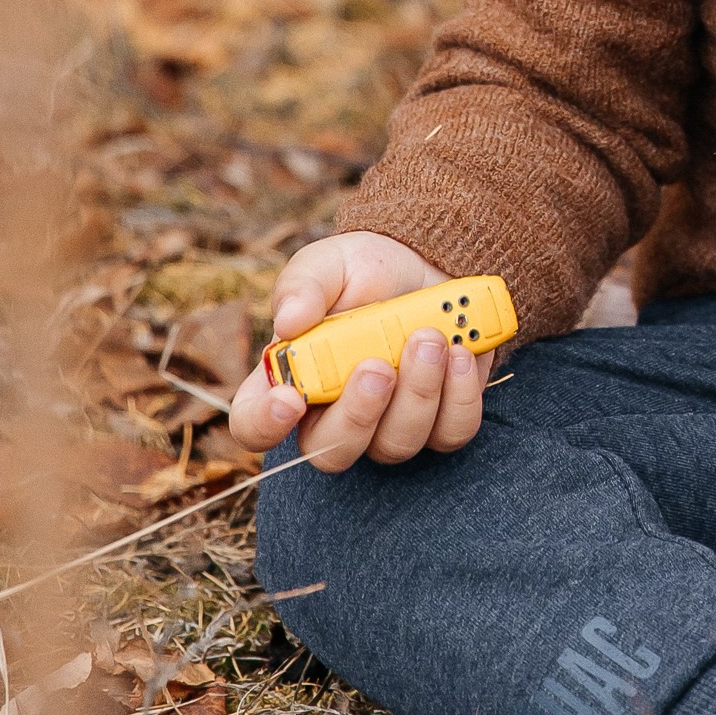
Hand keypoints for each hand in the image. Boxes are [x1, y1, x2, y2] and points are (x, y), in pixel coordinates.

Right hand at [227, 231, 494, 470]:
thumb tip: (289, 321)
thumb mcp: (331, 262)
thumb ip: (303, 285)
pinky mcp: (441, 422)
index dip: (265, 424)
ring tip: (431, 337)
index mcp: (291, 379)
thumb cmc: (366, 271)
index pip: (254, 425)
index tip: (290, 398)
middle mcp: (335, 414)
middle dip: (358, 413)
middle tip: (379, 366)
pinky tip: (461, 353)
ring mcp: (389, 425)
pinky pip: (450, 433)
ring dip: (418, 393)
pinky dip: (460, 395)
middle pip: (332, 452)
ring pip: (396, 445)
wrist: (430, 264)